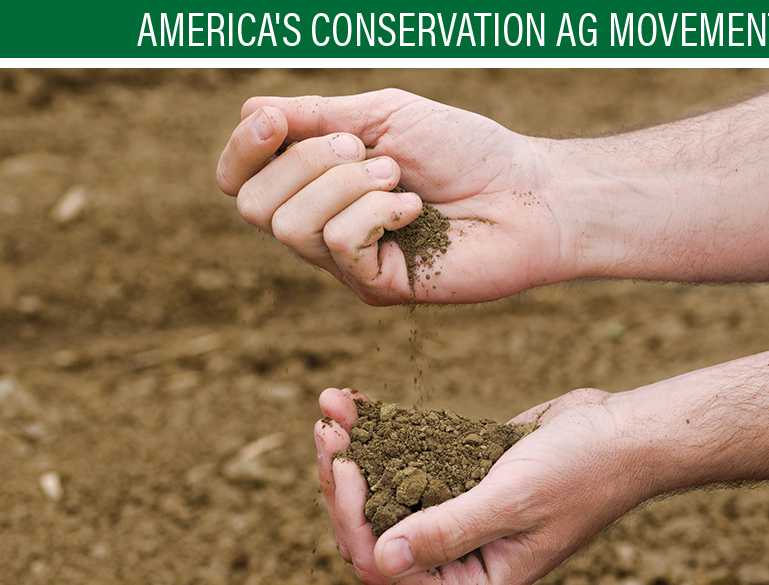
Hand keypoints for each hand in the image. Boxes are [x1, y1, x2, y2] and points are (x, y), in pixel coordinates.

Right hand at [217, 89, 571, 305]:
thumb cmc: (466, 150)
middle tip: (368, 151)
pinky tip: (414, 209)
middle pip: (254, 205)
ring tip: (397, 178)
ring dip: (346, 184)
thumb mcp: (384, 115)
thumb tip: (253, 114)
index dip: (241, 150)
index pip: (239, 180)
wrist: (529, 192)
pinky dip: (376, 211)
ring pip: (291, 225)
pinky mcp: (377, 286)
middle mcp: (323, 227)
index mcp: (317, 184)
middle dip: (307, 162)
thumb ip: (316, 116)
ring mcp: (347, 263)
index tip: (274, 123)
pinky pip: (339, 244)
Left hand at [312, 387, 654, 584]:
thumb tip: (382, 558)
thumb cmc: (583, 472)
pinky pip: (404, 468)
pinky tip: (355, 403)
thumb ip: (448, 531)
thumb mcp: (513, 501)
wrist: (622, 435)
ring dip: (353, 452)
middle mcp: (457, 563)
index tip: (345, 461)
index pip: (382, 566)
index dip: (350, 517)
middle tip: (327, 428)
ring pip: (379, 497)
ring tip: (332, 407)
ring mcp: (454, 523)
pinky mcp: (456, 485)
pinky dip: (378, 437)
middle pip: (370, 533)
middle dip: (342, 481)